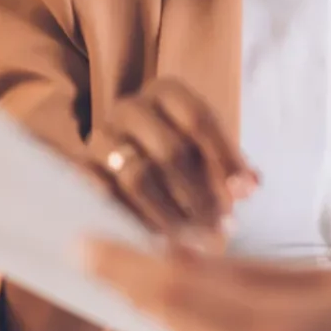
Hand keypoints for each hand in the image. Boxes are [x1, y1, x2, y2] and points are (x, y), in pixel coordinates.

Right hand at [89, 77, 256, 239]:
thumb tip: (249, 188)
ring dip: (171, 213)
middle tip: (220, 228)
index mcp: (168, 92)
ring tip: (196, 238)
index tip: (245, 195)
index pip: (200, 121)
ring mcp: (101, 136)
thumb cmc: (182, 152)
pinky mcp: (81, 167)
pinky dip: (135, 220)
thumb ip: (232, 167)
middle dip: (201, 195)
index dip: (225, 159)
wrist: (128, 155)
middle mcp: (130, 107)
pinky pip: (105, 197)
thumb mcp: (210, 151)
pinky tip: (159, 239)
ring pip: (138, 178)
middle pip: (170, 152)